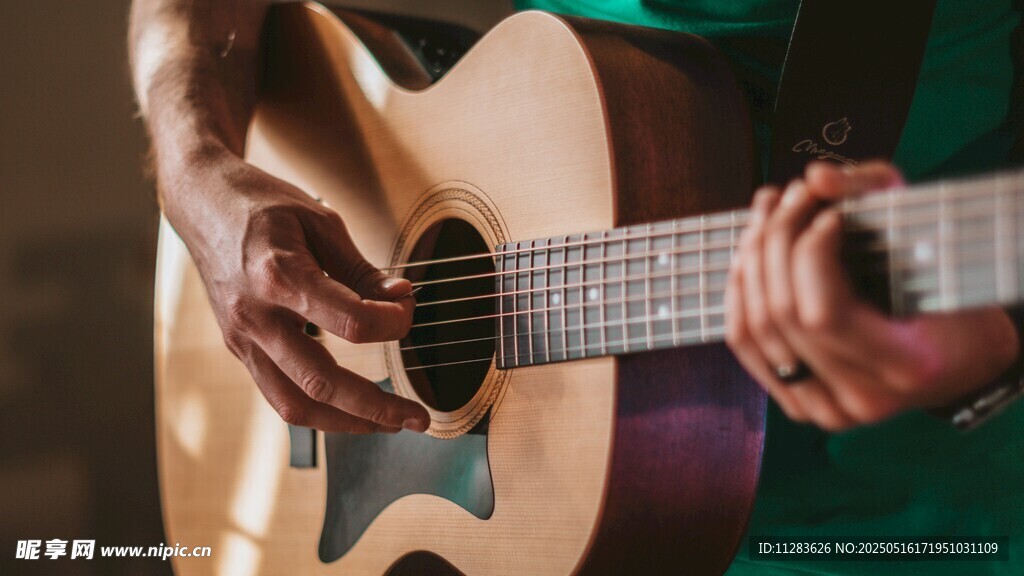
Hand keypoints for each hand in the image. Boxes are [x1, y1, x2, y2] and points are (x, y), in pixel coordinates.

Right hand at [161, 150, 429, 433]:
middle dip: (376, 406)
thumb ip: (362, 270)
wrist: (202, 204)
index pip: (351, 323)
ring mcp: (243, 339)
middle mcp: (255, 316)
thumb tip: (401, 299)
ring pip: (295, 405)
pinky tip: (350, 408)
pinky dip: (319, 409)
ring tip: (388, 422)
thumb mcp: (321, 222)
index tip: (407, 308)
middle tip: (417, 417)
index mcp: (278, 276)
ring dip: (348, 422)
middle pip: (321, 383)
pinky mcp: (240, 349)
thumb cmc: (261, 206)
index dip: (393, 323)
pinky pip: (279, 395)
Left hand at [725, 161, 1019, 430]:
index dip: (810, 256)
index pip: (823, 315)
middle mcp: (862, 398)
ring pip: (755, 330)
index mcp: (906, 365)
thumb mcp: (928, 231)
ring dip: (750, 260)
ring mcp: (827, 410)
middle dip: (774, 243)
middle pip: (782, 316)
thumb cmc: (948, 291)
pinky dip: (738, 295)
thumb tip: (815, 178)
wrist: (959, 357)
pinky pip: (746, 347)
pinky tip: (747, 253)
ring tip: (766, 213)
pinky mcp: (801, 405)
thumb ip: (874, 192)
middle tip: (786, 198)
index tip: (827, 216)